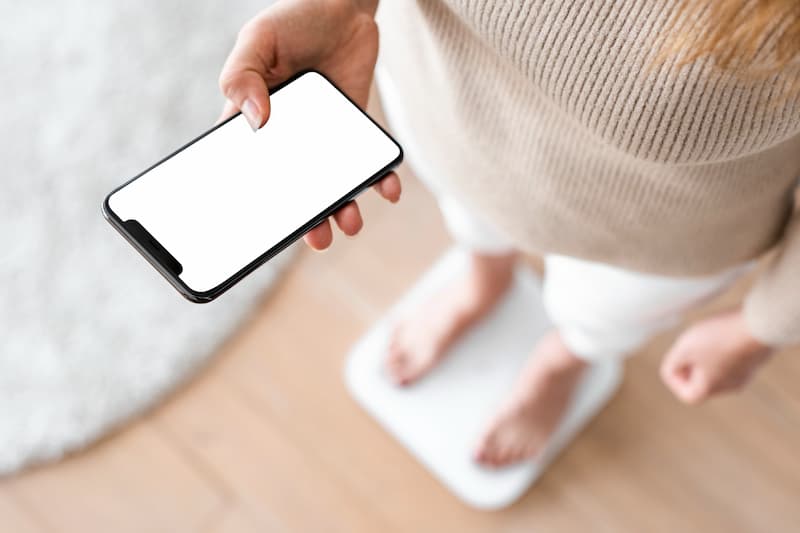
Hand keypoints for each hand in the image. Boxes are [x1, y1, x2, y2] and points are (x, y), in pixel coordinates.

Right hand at [218, 0, 400, 249]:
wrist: (344, 6)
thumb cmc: (294, 20)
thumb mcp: (258, 38)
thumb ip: (243, 75)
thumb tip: (256, 121)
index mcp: (253, 120)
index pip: (247, 168)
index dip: (251, 200)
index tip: (258, 229)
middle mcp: (288, 137)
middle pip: (293, 190)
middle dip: (304, 219)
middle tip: (315, 238)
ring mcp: (323, 138)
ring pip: (331, 185)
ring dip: (341, 208)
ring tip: (349, 223)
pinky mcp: (355, 130)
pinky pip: (368, 163)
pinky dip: (379, 179)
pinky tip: (387, 189)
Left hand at [660, 308, 772, 403]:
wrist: (760, 324)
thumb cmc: (719, 338)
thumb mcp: (684, 348)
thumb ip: (673, 363)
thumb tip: (674, 369)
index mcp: (711, 389)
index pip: (687, 394)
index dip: (675, 378)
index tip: (678, 358)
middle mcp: (729, 387)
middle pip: (701, 381)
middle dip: (691, 363)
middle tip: (691, 344)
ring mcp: (745, 374)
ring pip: (716, 369)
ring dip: (706, 354)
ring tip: (707, 335)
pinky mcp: (754, 360)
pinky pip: (731, 359)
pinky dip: (722, 347)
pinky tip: (723, 332)